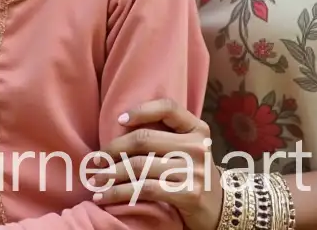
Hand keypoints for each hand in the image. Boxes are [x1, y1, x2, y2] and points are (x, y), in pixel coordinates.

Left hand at [95, 98, 222, 229]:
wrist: (222, 208)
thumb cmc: (194, 173)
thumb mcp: (188, 148)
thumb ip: (166, 135)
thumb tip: (119, 128)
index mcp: (197, 129)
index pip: (167, 107)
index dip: (141, 111)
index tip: (119, 120)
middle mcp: (197, 146)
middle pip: (144, 140)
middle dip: (113, 150)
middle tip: (95, 161)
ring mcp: (194, 170)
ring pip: (140, 166)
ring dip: (111, 175)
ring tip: (95, 182)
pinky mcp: (188, 193)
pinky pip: (145, 189)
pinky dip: (120, 193)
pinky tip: (105, 197)